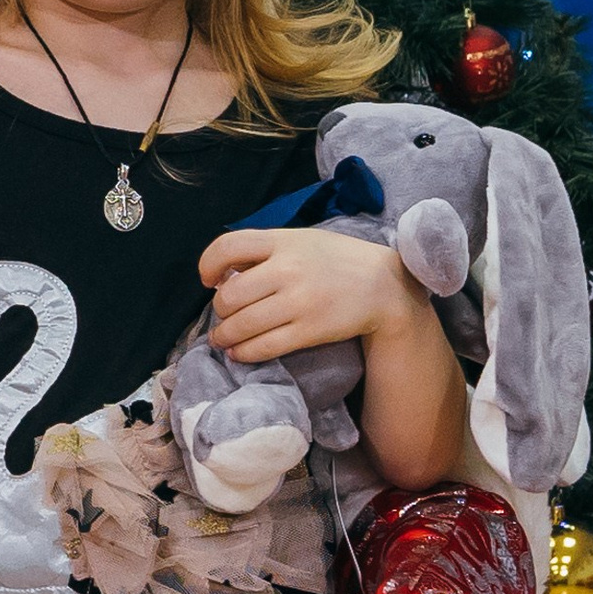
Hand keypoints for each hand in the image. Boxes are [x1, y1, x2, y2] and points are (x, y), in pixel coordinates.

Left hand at [200, 223, 429, 366]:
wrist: (384, 286)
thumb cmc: (337, 260)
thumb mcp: (302, 240)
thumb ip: (266, 251)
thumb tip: (225, 276)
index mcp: (283, 241)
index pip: (227, 247)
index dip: (208, 265)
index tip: (208, 280)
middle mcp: (287, 269)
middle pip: (229, 295)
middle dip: (219, 309)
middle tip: (224, 315)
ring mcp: (298, 302)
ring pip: (242, 325)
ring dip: (224, 336)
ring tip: (223, 339)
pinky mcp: (309, 331)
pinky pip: (263, 347)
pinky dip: (244, 353)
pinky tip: (240, 352)